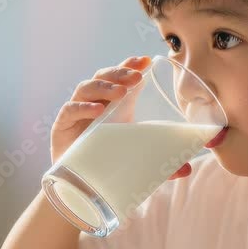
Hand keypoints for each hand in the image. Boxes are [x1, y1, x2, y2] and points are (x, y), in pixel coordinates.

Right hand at [50, 55, 192, 178]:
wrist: (79, 188)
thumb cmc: (108, 162)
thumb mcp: (136, 157)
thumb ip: (160, 161)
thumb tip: (186, 169)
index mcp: (113, 105)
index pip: (120, 77)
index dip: (130, 66)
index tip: (145, 60)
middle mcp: (94, 103)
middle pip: (104, 77)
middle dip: (120, 73)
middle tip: (137, 77)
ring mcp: (77, 113)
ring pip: (86, 88)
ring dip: (104, 87)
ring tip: (121, 92)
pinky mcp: (62, 127)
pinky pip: (70, 111)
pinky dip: (82, 107)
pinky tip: (97, 110)